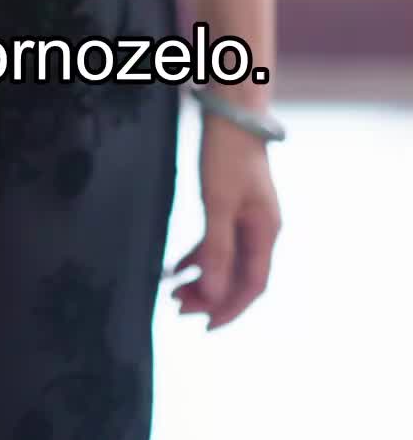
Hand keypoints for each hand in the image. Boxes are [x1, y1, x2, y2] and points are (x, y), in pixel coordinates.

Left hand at [170, 115, 281, 330]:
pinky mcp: (234, 205)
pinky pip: (218, 241)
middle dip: (210, 297)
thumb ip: (216, 249)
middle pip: (238, 276)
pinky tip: (178, 266)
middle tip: (177, 308)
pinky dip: (200, 256)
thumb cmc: (227, 154)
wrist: (232, 112)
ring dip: (203, 279)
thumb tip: (212, 294)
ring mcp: (248, 218)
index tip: (204, 327)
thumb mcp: (218, 203)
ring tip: (173, 293)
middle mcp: (261, 230)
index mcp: (265, 232)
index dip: (229, 309)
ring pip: (227, 260)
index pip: (251, 285)